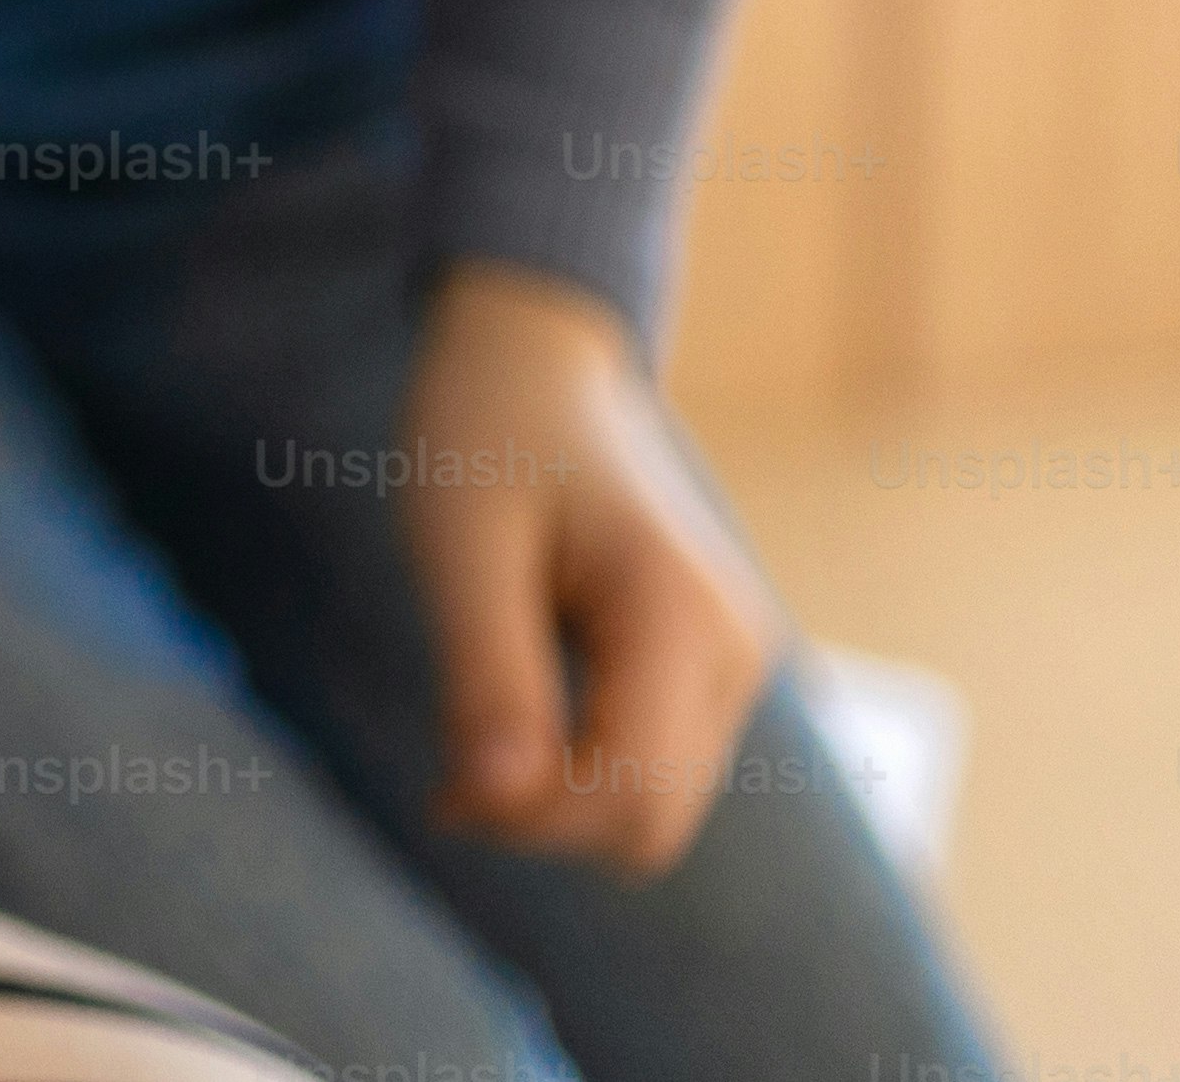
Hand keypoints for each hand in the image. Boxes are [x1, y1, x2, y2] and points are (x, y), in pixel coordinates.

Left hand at [403, 258, 784, 872]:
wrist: (537, 359)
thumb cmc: (488, 431)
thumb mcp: (460, 543)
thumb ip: (486, 670)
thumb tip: (497, 800)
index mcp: (683, 615)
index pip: (635, 794)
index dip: (537, 818)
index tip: (445, 788)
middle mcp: (734, 651)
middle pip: (653, 818)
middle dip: (547, 820)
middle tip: (448, 777)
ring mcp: (732, 663)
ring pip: (656, 806)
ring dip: (561, 802)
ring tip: (472, 747)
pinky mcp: (707, 668)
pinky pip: (652, 766)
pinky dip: (581, 773)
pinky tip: (510, 733)